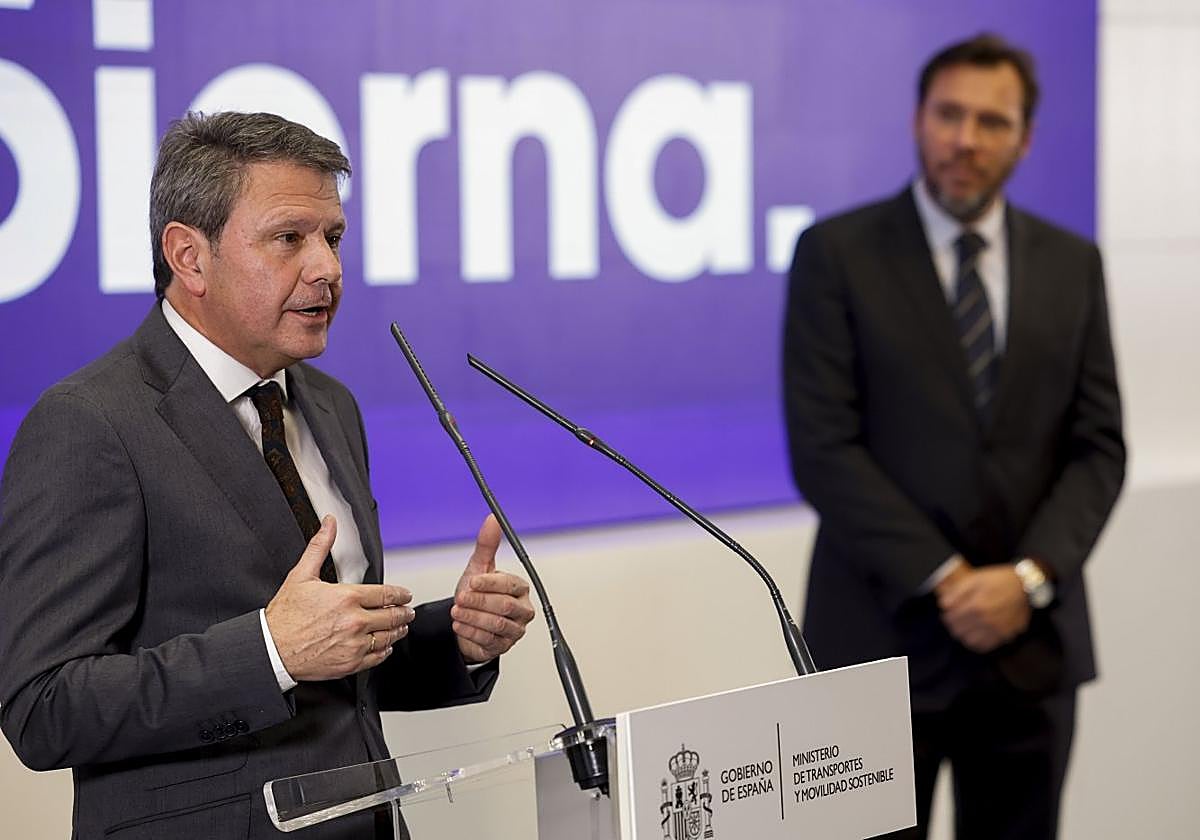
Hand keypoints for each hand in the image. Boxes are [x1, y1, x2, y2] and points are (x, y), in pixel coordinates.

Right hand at [265, 516, 415, 680]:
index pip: (387, 595)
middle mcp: (355, 621)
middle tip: (408, 611)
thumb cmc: (284, 615)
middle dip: (404, 613)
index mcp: (347, 598)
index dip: (401, 594)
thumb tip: (329, 524)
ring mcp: (354, 644)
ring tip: (401, 627)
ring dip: (398, 631)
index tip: (405, 595)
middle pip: (393, 616)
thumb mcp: (301, 575)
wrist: (272, 650)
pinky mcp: (350, 663)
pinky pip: (377, 657)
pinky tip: (385, 646)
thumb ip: (320, 547)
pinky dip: (385, 650)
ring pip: (388, 637)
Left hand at [451, 515, 535, 663]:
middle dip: (478, 602)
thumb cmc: (477, 593)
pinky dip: (471, 632)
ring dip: (472, 618)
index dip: (489, 583)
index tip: (472, 582)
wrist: (468, 620)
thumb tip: (493, 519)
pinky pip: (489, 640)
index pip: (509, 585)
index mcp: (520, 588)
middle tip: (460, 599)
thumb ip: (487, 544)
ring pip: (496, 624)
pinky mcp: (504, 646)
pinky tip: (460, 625)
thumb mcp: (479, 567)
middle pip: (503, 606)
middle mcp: (522, 609)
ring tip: (457, 612)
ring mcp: (514, 629)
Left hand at [936, 564, 1030, 653]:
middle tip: (956, 619)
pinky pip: (985, 646)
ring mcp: (996, 630)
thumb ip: (956, 592)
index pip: (950, 619)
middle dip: (953, 625)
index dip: (946, 616)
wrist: (1025, 586)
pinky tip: (977, 634)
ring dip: (963, 635)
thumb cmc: (998, 580)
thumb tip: (943, 605)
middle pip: (958, 631)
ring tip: (965, 627)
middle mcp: (986, 621)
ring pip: (969, 642)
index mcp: (976, 605)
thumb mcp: (975, 578)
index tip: (948, 613)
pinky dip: (977, 642)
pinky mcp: (1006, 635)